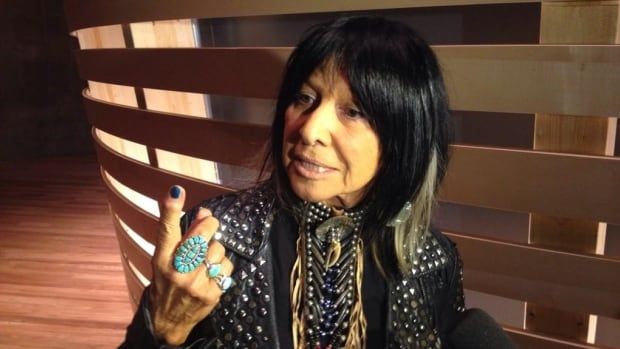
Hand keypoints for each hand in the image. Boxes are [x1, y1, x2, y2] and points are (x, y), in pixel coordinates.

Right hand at [148, 185, 232, 344]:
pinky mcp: (211, 293)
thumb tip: (205, 213)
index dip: (171, 209)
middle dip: (210, 225)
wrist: (169, 319)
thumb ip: (182, 236)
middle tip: (210, 224)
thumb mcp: (166, 259)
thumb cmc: (168, 281)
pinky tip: (213, 273)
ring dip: (216, 250)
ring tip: (207, 259)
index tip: (176, 192)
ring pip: (218, 249)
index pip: (166, 230)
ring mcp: (195, 283)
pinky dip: (223, 267)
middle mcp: (177, 270)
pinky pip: (227, 267)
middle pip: (202, 235)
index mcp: (162, 258)